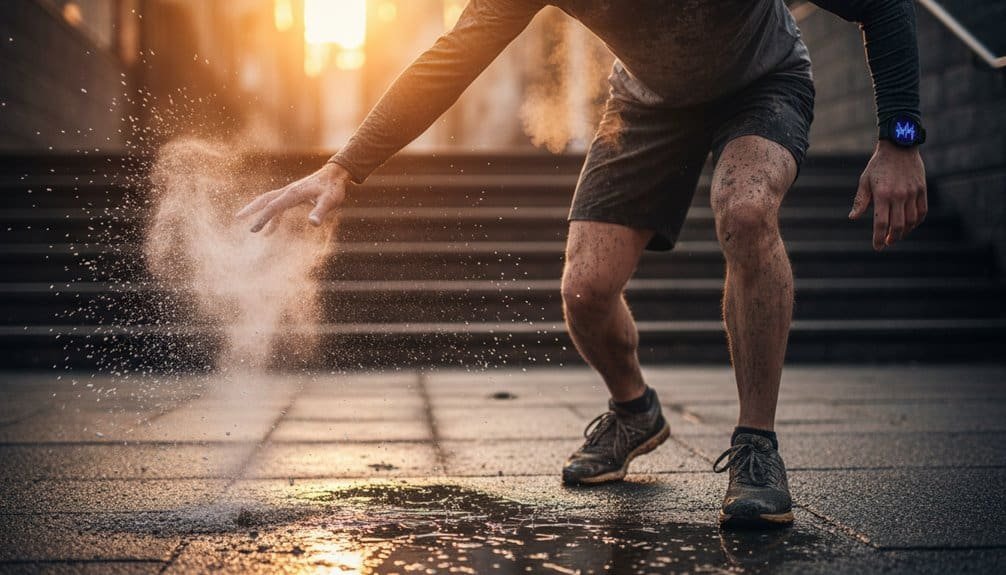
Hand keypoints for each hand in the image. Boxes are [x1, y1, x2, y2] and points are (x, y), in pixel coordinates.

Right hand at [236, 162, 350, 232]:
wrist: (336, 174)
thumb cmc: (333, 188)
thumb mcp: (330, 201)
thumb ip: (321, 212)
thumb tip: (313, 224)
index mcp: (294, 193)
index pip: (274, 207)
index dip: (263, 218)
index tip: (253, 229)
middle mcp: (288, 191)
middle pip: (265, 199)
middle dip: (251, 209)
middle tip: (238, 218)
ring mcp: (290, 192)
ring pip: (269, 201)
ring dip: (258, 211)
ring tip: (251, 227)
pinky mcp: (293, 194)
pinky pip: (278, 205)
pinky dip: (272, 216)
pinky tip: (271, 230)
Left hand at [849, 141, 926, 250]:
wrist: (899, 146)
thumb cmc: (878, 165)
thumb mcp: (865, 180)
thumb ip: (860, 201)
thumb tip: (853, 218)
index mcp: (882, 195)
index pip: (881, 223)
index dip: (879, 238)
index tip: (877, 247)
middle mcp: (899, 196)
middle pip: (897, 225)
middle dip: (892, 238)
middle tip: (887, 242)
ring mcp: (913, 193)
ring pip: (911, 220)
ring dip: (904, 232)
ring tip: (897, 235)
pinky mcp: (922, 189)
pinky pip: (922, 211)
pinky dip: (917, 222)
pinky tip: (910, 225)